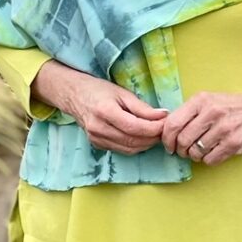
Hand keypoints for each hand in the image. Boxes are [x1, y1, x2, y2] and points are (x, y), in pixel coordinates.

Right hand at [36, 62, 167, 154]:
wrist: (74, 96)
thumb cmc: (99, 90)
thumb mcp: (122, 93)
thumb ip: (142, 107)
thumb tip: (163, 116)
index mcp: (105, 111)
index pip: (135, 127)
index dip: (154, 128)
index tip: (166, 123)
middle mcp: (98, 128)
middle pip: (133, 141)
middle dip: (153, 138)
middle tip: (165, 130)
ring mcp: (96, 139)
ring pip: (129, 149)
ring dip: (146, 144)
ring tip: (156, 133)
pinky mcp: (97, 145)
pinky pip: (122, 150)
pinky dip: (136, 146)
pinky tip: (142, 137)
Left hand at [160, 89, 241, 165]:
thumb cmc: (231, 107)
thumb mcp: (209, 100)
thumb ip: (188, 113)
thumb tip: (166, 131)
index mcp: (201, 100)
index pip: (173, 124)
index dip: (166, 139)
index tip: (169, 145)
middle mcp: (212, 112)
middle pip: (182, 140)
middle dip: (180, 150)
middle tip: (184, 151)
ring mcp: (224, 128)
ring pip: (195, 152)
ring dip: (194, 156)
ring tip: (201, 150)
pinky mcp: (234, 143)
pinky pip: (209, 160)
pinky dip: (208, 160)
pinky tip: (213, 152)